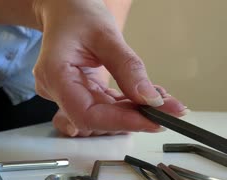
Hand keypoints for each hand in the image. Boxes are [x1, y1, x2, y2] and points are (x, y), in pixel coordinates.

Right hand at [33, 0, 187, 135]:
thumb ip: (128, 67)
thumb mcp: (106, 34)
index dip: (120, 122)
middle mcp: (57, 91)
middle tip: (170, 110)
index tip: (153, 121)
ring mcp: (68, 94)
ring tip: (164, 102)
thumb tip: (150, 99)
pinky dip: (129, 105)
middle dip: (134, 118)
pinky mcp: (82, 93)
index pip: (86, 114)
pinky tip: (149, 98)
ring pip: (104, 117)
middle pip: (97, 119)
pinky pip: (106, 107)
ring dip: (135, 113)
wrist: (66, 9)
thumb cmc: (77, 13)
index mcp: (55, 75)